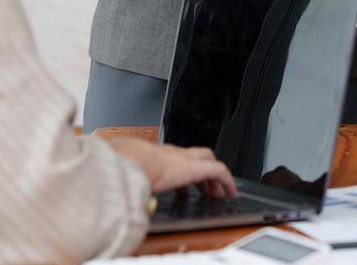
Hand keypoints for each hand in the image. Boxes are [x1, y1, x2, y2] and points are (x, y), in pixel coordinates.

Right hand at [105, 138, 237, 197]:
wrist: (133, 160)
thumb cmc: (125, 168)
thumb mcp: (128, 176)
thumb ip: (130, 184)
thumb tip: (125, 202)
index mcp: (156, 157)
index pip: (175, 159)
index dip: (182, 172)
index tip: (183, 188)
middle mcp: (173, 153)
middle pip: (196, 156)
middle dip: (202, 171)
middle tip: (206, 188)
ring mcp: (186, 158)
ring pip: (209, 161)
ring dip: (214, 178)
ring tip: (219, 194)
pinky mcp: (198, 166)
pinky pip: (220, 171)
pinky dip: (227, 182)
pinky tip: (231, 193)